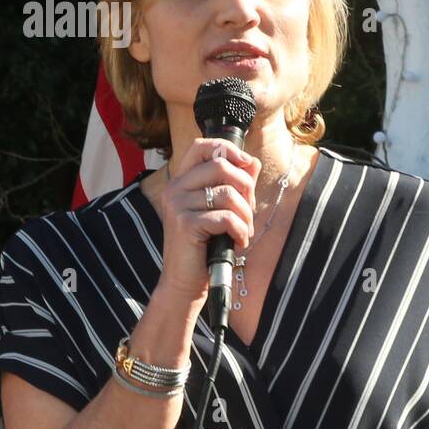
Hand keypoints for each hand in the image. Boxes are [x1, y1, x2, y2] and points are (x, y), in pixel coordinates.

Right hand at [154, 138, 261, 300]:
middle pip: (221, 167)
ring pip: (227, 193)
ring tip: (244, 231)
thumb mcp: (221, 210)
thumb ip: (235, 185)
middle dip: (246, 188)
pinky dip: (240, 231)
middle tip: (248, 211)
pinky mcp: (185, 224)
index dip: (227, 149)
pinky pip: (226, 217)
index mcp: (182, 180)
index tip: (246, 164)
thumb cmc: (206, 245)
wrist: (186, 281)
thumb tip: (253, 161)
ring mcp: (177, 205)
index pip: (201, 146)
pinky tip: (238, 242)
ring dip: (245, 215)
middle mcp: (175, 188)